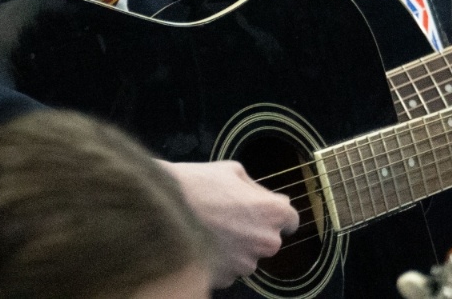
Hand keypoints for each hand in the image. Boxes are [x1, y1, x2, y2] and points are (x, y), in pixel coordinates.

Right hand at [160, 159, 299, 285]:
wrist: (159, 210)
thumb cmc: (197, 185)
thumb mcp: (233, 171)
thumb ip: (258, 189)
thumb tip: (273, 198)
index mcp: (272, 212)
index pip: (291, 220)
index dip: (277, 214)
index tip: (265, 212)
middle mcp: (265, 242)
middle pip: (269, 240)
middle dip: (255, 230)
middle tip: (231, 216)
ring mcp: (245, 264)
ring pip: (248, 256)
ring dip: (237, 247)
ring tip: (213, 228)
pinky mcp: (225, 279)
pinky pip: (229, 270)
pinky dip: (220, 260)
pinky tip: (204, 242)